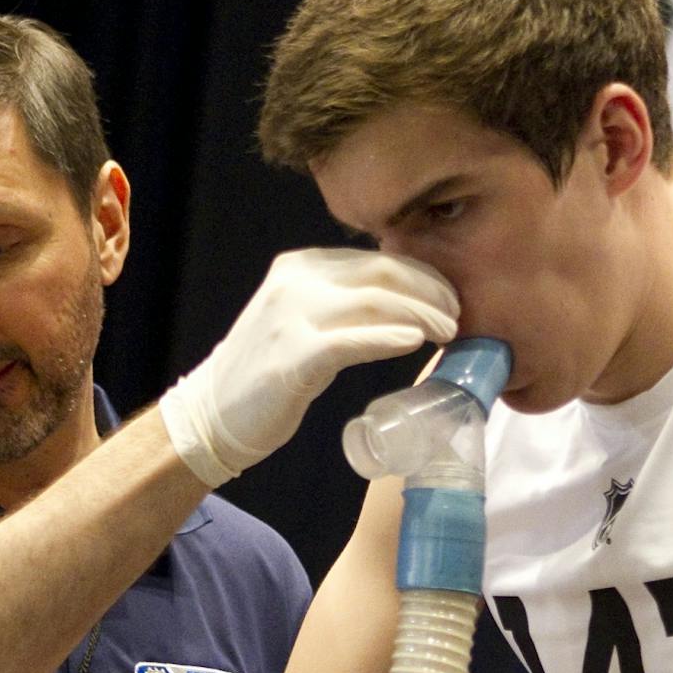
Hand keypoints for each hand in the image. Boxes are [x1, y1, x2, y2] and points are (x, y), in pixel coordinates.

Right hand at [160, 249, 458, 485]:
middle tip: (459, 317)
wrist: (213, 414)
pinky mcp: (292, 356)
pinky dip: (387, 337)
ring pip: (374, 300)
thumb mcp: (304, 320)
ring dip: (421, 314)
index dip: (423, 275)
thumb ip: (343, 303)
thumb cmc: (267, 373)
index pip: (377, 258)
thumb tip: (405, 303)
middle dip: (431, 292)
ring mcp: (291, 316)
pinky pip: (350, 339)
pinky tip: (413, 341)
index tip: (452, 297)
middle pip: (382, 273)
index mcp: (302, 266)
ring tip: (448, 332)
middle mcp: (296, 281)